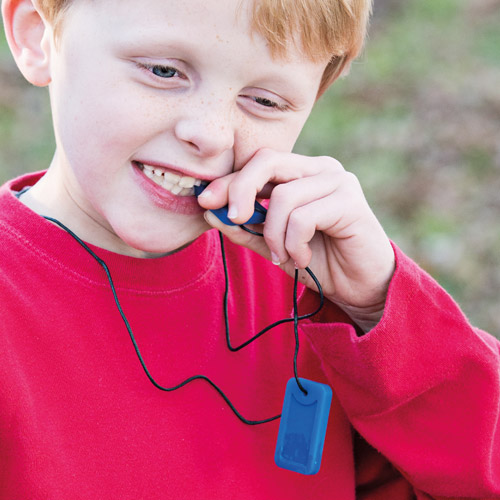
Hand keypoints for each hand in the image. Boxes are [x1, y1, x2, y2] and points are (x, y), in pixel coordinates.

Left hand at [197, 148, 394, 331]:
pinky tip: (303, 259)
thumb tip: (210, 211)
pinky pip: (302, 218)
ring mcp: (337, 181)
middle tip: (235, 220)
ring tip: (283, 256)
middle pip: (267, 161)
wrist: (359, 285)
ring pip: (282, 197)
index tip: (205, 202)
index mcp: (301, 172)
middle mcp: (320, 168)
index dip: (228, 181)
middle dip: (240, 190)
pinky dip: (293, 244)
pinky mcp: (350, 201)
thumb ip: (245, 227)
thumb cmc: (317, 259)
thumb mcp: (272, 243)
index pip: (258, 163)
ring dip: (273, 235)